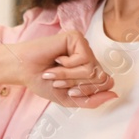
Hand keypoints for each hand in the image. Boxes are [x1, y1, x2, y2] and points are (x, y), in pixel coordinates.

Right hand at [2, 31, 117, 108]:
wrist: (23, 71)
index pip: (105, 84)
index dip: (86, 92)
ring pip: (92, 70)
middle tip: (58, 81)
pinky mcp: (77, 37)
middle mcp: (89, 56)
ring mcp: (83, 46)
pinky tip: (56, 59)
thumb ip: (92, 100)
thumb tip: (115, 94)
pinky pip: (83, 59)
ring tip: (54, 72)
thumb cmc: (42, 82)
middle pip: (101, 78)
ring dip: (70, 77)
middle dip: (77, 85)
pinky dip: (67, 66)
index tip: (68, 91)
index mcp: (89, 69)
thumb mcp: (70, 99)